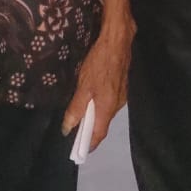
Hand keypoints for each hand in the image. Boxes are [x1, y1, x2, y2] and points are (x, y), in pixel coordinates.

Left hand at [61, 16, 133, 153]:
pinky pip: (110, 100)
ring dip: (95, 115)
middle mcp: (118, 105)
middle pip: (103, 123)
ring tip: (80, 113)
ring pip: (106, 111)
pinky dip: (99, 104)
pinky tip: (91, 96)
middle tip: (75, 130)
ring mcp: (122, 94)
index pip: (99, 134)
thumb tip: (68, 129)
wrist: (118, 39)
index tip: (79, 151)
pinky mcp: (122, 84)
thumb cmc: (99, 62)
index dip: (90, 143)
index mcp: (108, 108)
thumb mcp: (84, 85)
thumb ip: (76, 108)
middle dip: (90, 129)